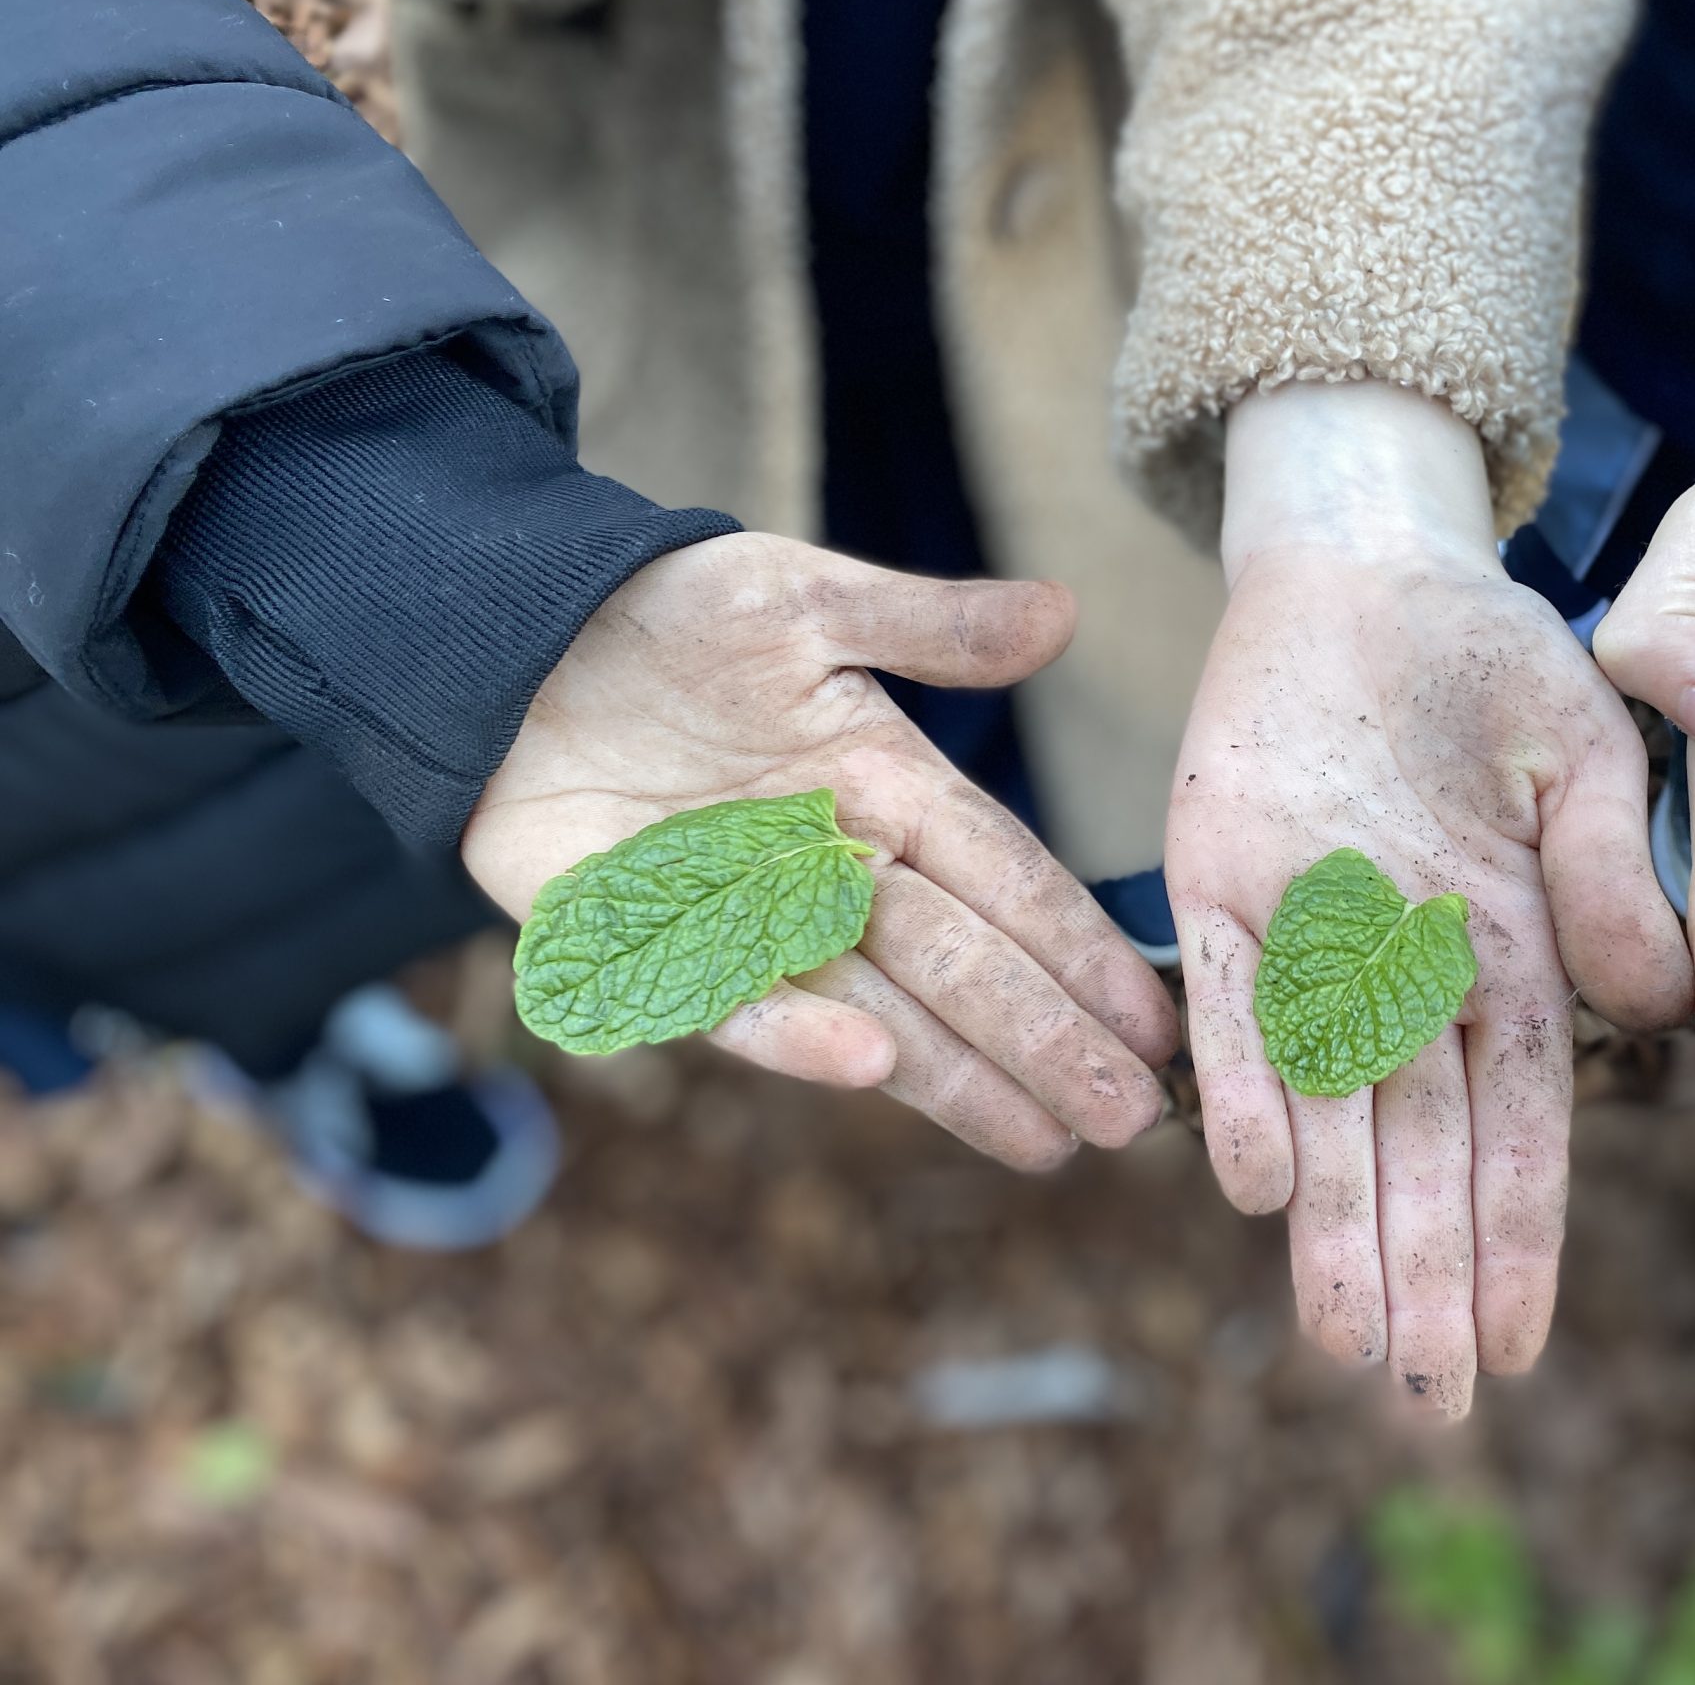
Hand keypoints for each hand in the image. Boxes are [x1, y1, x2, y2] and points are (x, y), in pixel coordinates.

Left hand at [463, 532, 1177, 1164]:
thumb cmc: (665, 609)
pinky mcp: (648, 949)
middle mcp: (831, 867)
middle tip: (1129, 1118)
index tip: (1151, 1016)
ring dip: (959, 1076)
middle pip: (961, 964)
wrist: (502, 638)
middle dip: (1047, 1039)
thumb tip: (1064, 613)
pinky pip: (734, 1003)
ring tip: (1047, 1138)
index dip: (1078, 947)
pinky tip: (873, 1069)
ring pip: (879, 1009)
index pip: (1006, 878)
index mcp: (884, 785)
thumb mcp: (803, 597)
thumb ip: (930, 623)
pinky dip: (798, 1035)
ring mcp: (746, 918)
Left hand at [1168, 384, 1688, 1417]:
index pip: (1518, 1123)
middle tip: (1424, 1397)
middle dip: (1421, 1272)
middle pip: (1418, 1148)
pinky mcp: (1222, 888)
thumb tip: (1662, 1000)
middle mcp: (1406, 974)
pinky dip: (1243, 1086)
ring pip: (1327, 1106)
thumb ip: (1610, 874)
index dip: (1514, 1235)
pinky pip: (1231, 1001)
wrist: (1366, 572)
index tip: (1517, 1345)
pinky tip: (1254, 1182)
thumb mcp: (1583, 752)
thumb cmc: (1493, 663)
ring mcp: (1310, 938)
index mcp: (1509, 956)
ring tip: (1344, 1341)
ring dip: (1333, 1221)